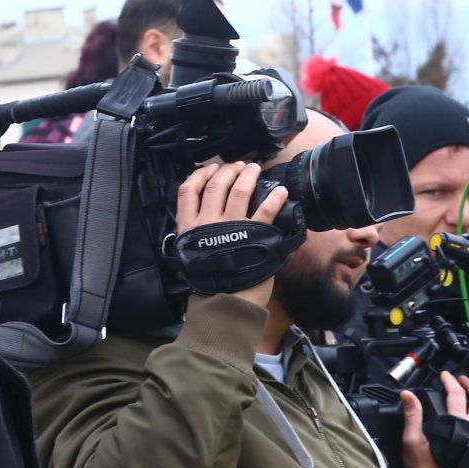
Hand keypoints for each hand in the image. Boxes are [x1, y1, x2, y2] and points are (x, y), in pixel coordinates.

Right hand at [174, 161, 287, 308]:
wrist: (225, 301)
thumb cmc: (211, 279)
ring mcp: (232, 227)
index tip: (210, 167)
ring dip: (248, 176)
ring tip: (255, 169)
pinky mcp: (255, 235)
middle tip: (238, 166)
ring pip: (239, 191)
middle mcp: (208, 223)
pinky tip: (281, 191)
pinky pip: (265, 210)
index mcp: (190, 226)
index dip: (200, 174)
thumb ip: (197, 232)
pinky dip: (274, 198)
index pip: (187, 190)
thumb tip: (205, 214)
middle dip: (228, 170)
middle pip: (216, 185)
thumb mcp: (193, 252)